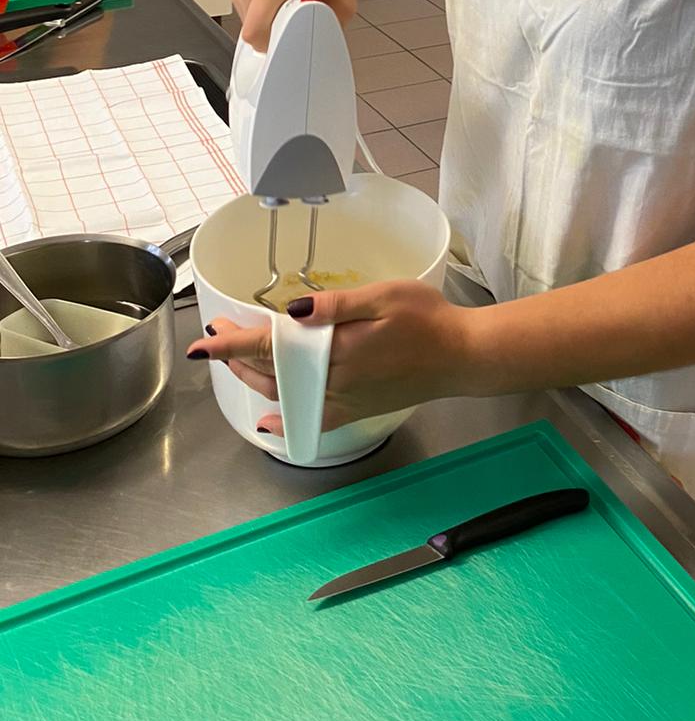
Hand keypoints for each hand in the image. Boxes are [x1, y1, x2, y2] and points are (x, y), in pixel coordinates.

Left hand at [188, 281, 480, 431]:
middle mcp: (335, 381)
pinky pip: (314, 421)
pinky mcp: (358, 409)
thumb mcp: (385, 296)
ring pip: (287, 395)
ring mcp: (346, 399)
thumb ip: (337, 305)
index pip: (273, 347)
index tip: (205, 341)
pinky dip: (288, 422)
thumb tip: (293, 311)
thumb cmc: (429, 319)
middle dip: (239, 356)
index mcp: (338, 349)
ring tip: (237, 362)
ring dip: (256, 379)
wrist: (463, 357)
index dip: (234, 344)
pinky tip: (272, 423)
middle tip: (220, 335)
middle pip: (273, 373)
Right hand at [232, 0, 355, 50]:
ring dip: (270, 25)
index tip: (289, 47)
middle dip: (275, 36)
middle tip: (297, 22)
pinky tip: (282, 3)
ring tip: (291, 8)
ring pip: (249, 25)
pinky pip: (249, 15)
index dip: (274, 47)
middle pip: (251, 33)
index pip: (254, 34)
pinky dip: (265, 16)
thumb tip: (322, 44)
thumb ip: (332, 25)